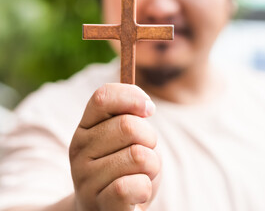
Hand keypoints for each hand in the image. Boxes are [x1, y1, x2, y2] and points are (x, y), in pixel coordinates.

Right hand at [69, 84, 160, 210]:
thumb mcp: (127, 136)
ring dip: (152, 166)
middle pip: (129, 126)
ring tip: (140, 174)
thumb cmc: (125, 166)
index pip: (103, 97)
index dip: (132, 97)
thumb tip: (145, 105)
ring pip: (139, 156)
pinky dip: (146, 187)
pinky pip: (133, 186)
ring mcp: (86, 179)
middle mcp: (79, 150)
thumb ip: (130, 116)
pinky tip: (137, 193)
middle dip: (150, 139)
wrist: (108, 208)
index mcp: (85, 128)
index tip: (149, 109)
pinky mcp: (100, 204)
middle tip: (144, 153)